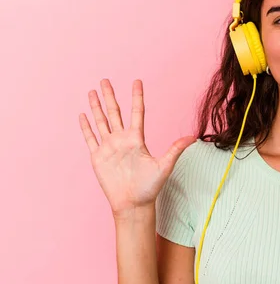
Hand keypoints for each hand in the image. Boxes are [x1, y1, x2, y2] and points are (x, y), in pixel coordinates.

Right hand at [79, 79, 196, 218]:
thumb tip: (192, 137)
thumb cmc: (150, 187)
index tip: (137, 81)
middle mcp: (122, 140)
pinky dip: (85, 127)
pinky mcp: (98, 157)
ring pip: (101, 121)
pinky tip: (82, 114)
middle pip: (114, 112)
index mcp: (137, 139)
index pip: (136, 112)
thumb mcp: (164, 166)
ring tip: (92, 91)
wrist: (133, 204)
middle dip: (110, 96)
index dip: (136, 97)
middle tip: (105, 79)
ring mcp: (109, 147)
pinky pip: (90, 138)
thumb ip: (175, 150)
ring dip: (96, 107)